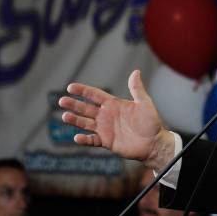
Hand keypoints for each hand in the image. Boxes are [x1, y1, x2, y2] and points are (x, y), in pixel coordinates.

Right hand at [58, 70, 174, 169]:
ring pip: (85, 123)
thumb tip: (136, 71)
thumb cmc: (151, 122)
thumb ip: (137, 89)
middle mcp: (106, 115)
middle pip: (86, 108)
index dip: (83, 91)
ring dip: (75, 120)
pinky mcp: (106, 142)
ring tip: (65, 116)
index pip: (95, 95)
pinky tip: (77, 138)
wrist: (154, 143)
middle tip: (62, 101)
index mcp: (114, 104)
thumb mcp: (145, 103)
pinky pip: (92, 140)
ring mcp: (105, 129)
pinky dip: (84, 140)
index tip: (71, 87)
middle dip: (74, 104)